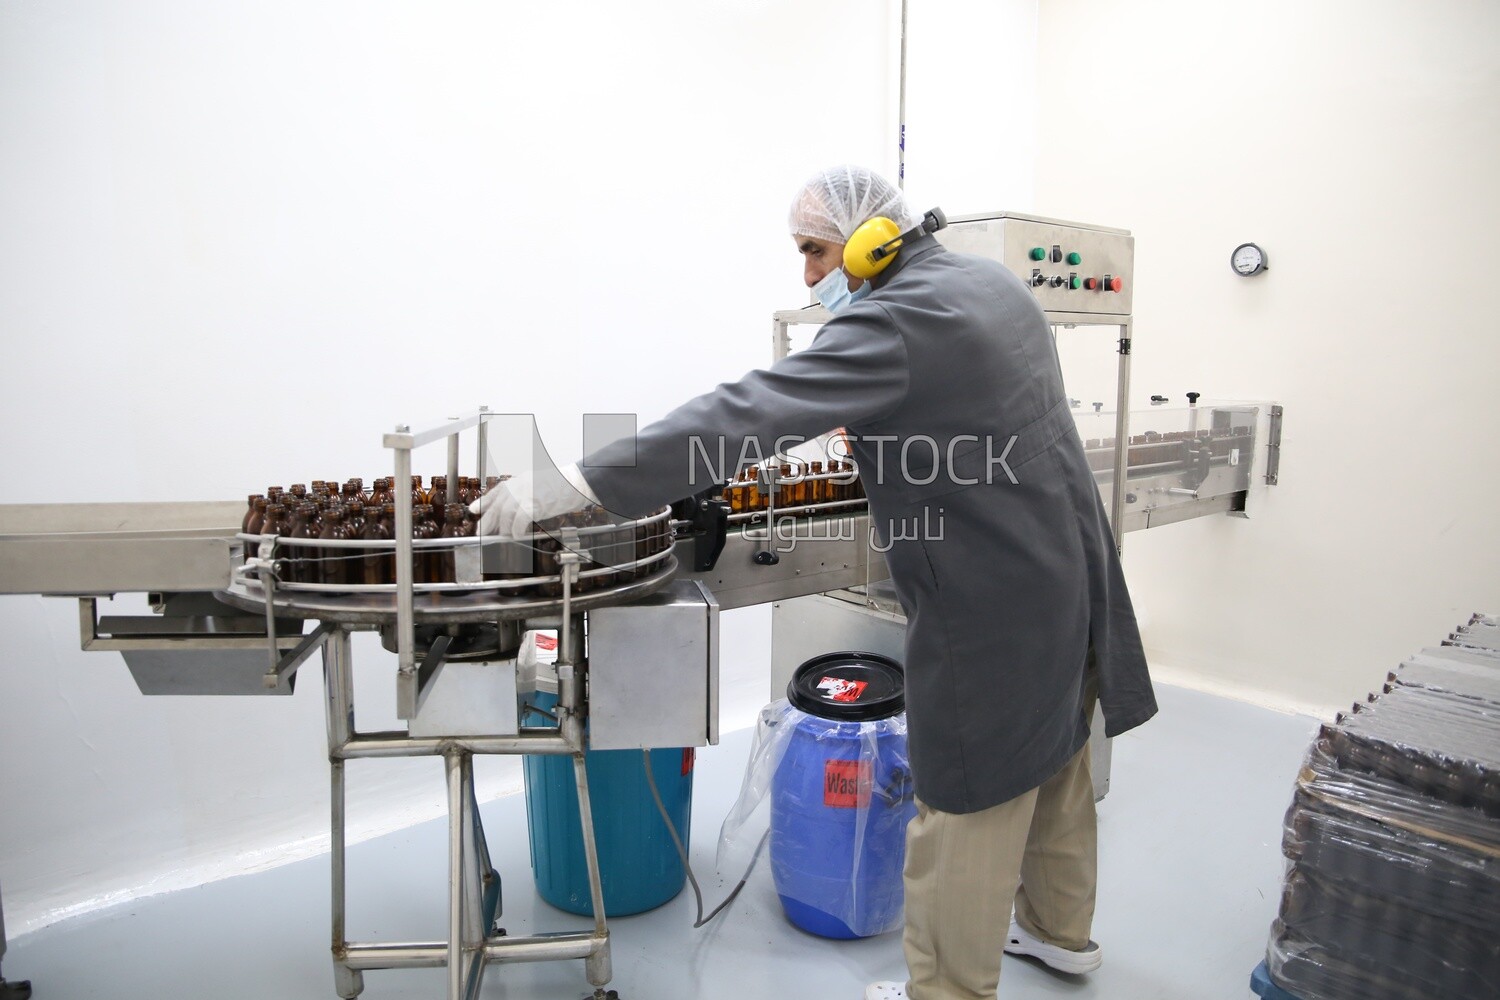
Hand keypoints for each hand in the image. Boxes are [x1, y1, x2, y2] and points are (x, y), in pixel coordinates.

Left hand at [468, 463, 596, 537]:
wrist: (576, 482)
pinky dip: (516, 531)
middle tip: (481, 533)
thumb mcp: (537, 484)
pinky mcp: (533, 505)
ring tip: (508, 536)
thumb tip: (514, 510)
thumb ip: (523, 494)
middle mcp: (517, 486)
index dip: (483, 503)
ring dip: (505, 529)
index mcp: (518, 480)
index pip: (495, 492)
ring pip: (505, 516)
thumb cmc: (562, 484)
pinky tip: (517, 535)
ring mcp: (524, 495)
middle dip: (486, 522)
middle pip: (496, 507)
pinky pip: (518, 522)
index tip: (474, 510)